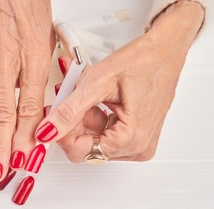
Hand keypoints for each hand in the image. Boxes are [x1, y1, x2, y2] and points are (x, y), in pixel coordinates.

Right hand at [0, 0, 54, 182]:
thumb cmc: (28, 13)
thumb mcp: (46, 47)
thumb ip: (40, 82)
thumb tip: (37, 118)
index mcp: (33, 57)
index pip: (30, 108)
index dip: (27, 137)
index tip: (25, 158)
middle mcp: (6, 56)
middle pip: (4, 111)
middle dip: (2, 146)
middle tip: (0, 169)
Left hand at [36, 1, 204, 161]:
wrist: (165, 51)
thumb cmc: (142, 61)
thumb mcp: (97, 83)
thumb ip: (69, 111)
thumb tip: (47, 131)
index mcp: (131, 139)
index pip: (80, 152)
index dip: (62, 133)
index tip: (54, 114)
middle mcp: (138, 148)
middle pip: (87, 148)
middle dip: (73, 123)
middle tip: (69, 97)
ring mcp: (139, 144)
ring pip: (94, 142)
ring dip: (83, 119)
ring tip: (86, 94)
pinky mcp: (137, 138)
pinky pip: (105, 136)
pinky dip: (95, 119)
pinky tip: (97, 101)